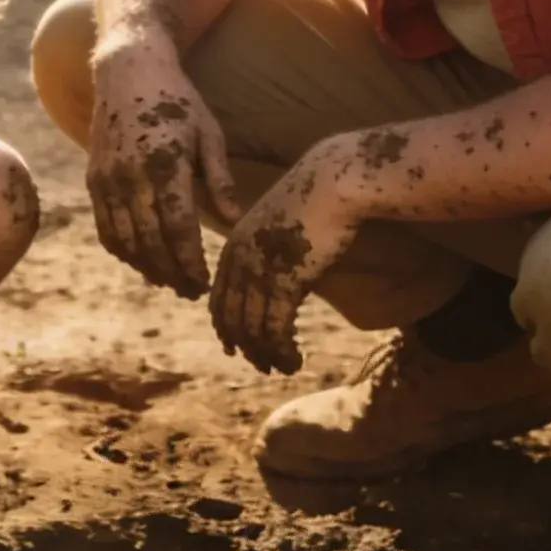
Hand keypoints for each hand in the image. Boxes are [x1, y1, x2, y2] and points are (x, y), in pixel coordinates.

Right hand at [86, 43, 240, 298]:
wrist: (128, 69)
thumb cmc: (178, 100)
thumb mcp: (209, 133)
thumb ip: (220, 180)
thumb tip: (236, 222)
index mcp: (166, 164)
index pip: (178, 229)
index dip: (190, 262)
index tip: (204, 283)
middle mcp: (131, 176)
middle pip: (150, 242)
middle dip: (172, 273)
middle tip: (191, 292)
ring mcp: (108, 179)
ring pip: (124, 241)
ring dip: (146, 267)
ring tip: (168, 281)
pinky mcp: (93, 179)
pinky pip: (104, 227)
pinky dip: (121, 250)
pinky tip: (140, 260)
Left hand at [208, 146, 356, 373]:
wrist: (331, 182)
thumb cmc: (313, 198)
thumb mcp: (278, 224)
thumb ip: (268, 251)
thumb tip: (276, 277)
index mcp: (234, 246)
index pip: (219, 298)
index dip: (226, 326)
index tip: (234, 346)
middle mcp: (239, 262)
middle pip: (232, 318)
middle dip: (245, 347)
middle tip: (262, 365)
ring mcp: (260, 273)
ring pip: (253, 329)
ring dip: (267, 355)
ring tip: (284, 367)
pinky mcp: (285, 282)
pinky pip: (276, 329)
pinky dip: (282, 350)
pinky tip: (296, 358)